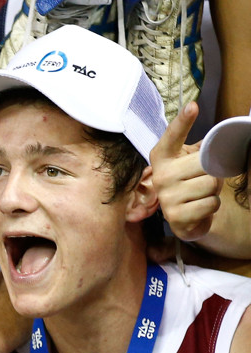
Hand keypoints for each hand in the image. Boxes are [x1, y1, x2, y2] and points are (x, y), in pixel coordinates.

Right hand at [150, 102, 222, 242]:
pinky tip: (200, 207)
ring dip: (213, 191)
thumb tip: (221, 134)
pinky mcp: (175, 217)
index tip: (192, 107)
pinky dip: (212, 206)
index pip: (173, 136)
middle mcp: (161, 176)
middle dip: (213, 171)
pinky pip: (210, 204)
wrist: (184, 217)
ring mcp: (166, 198)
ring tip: (202, 194)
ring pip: (210, 185)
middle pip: (204, 163)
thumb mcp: (190, 161)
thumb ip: (199, 148)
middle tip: (204, 178)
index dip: (183, 121)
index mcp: (163, 157)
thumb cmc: (190, 182)